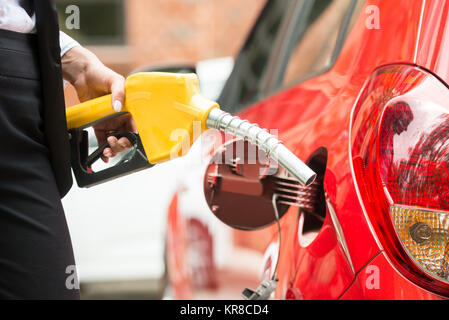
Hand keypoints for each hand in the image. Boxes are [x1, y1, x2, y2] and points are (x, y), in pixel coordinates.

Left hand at [62, 46, 134, 161]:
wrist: (84, 74)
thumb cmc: (103, 74)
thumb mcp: (115, 81)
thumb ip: (119, 93)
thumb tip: (118, 107)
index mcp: (129, 109)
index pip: (135, 127)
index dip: (132, 136)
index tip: (127, 139)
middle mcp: (121, 117)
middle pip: (126, 137)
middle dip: (122, 144)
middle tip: (115, 143)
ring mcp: (110, 122)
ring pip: (115, 141)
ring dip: (113, 149)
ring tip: (107, 149)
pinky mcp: (99, 124)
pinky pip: (102, 139)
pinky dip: (103, 148)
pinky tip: (103, 155)